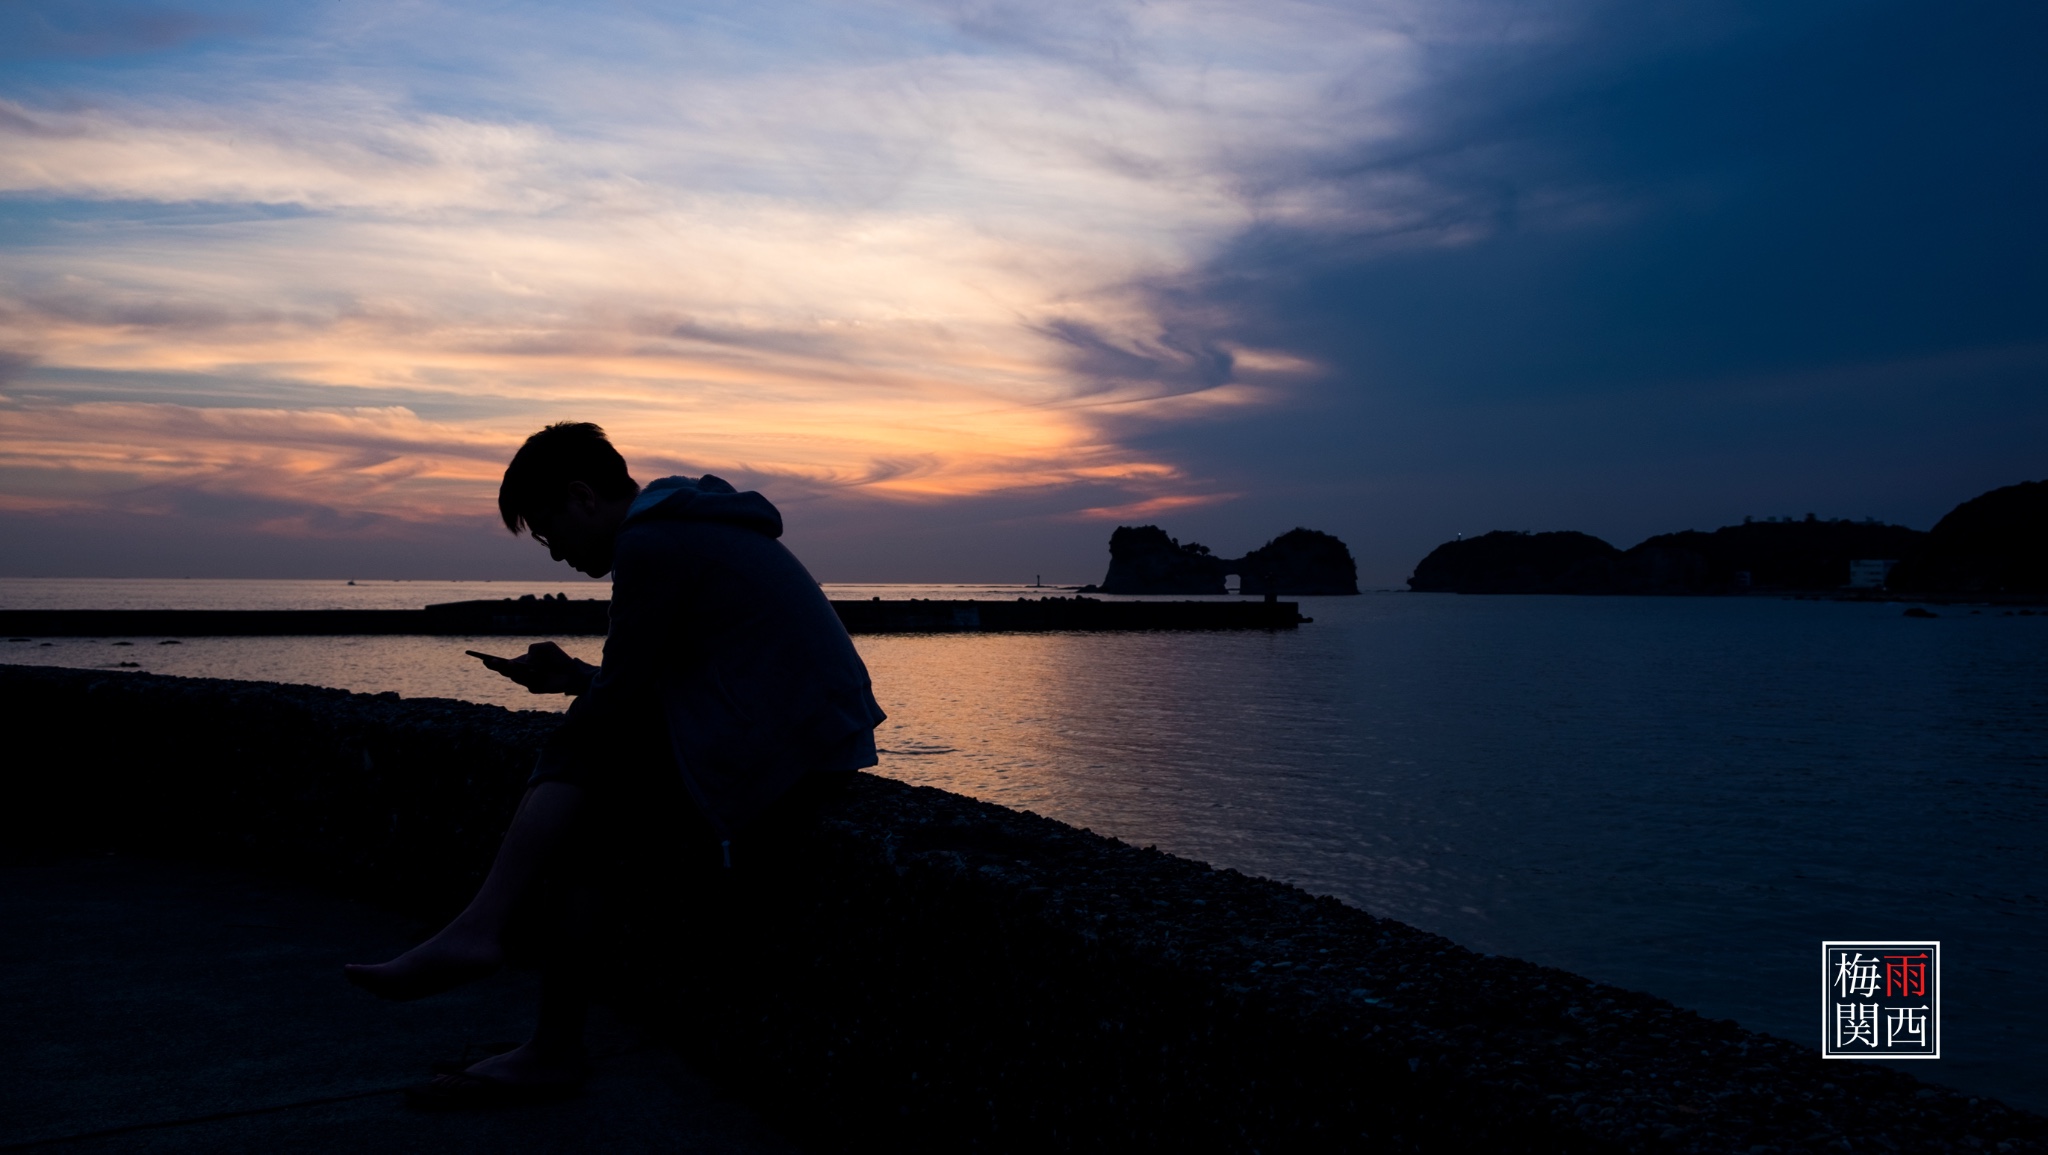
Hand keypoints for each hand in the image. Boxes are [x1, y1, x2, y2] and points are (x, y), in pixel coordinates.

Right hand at [479, 641, 593, 694]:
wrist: (573, 672)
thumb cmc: (559, 659)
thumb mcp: (548, 647)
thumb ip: (536, 648)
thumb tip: (528, 658)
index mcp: (522, 663)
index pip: (504, 663)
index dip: (492, 662)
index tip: (482, 658)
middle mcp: (522, 673)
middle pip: (506, 671)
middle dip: (497, 666)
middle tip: (489, 661)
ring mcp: (528, 681)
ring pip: (515, 677)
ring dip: (510, 671)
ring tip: (506, 663)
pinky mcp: (536, 688)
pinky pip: (527, 682)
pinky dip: (525, 676)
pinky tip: (524, 669)